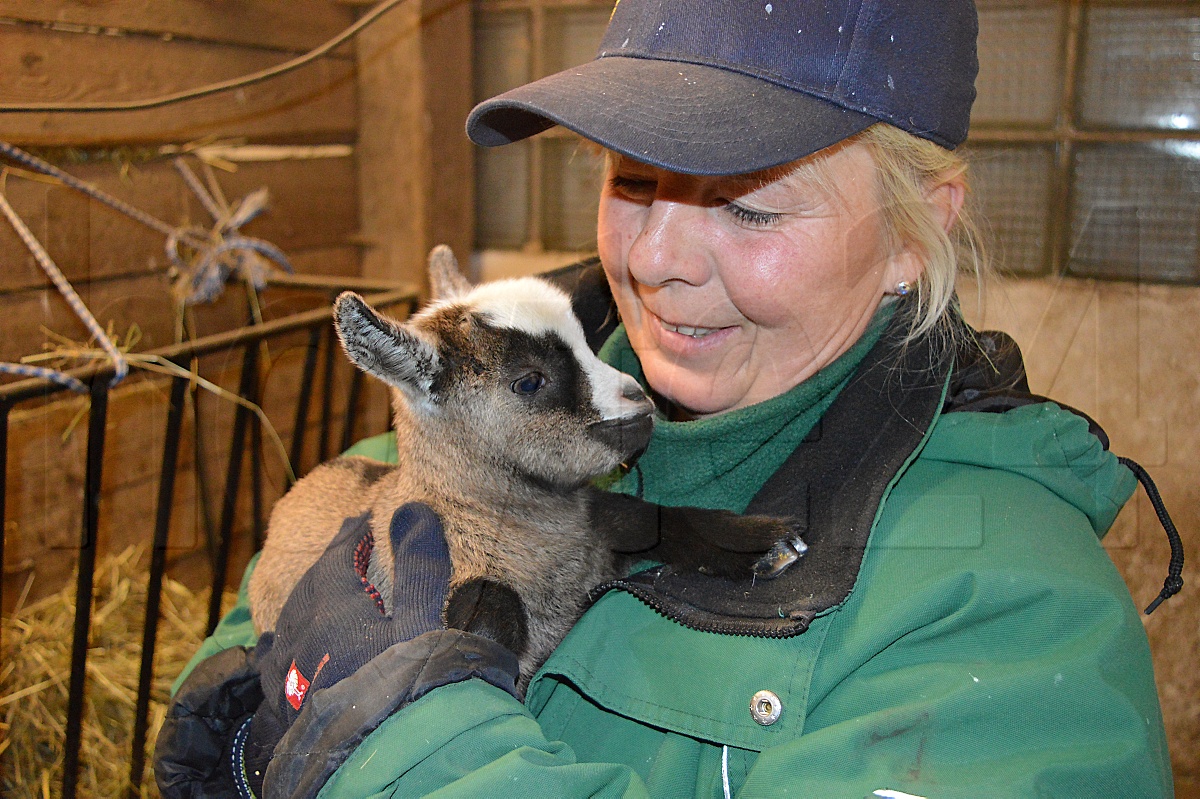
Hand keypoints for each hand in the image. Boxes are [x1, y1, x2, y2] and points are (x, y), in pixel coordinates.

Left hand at [238, 503, 451, 796]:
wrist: (376, 763)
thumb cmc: (408, 691)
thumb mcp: (424, 622)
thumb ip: (420, 565)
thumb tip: (414, 508)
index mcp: (335, 610)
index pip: (338, 557)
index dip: (352, 535)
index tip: (363, 519)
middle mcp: (302, 636)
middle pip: (311, 586)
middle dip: (329, 561)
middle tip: (346, 544)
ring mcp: (288, 674)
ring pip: (288, 621)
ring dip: (305, 598)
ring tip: (318, 588)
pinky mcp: (283, 707)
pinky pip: (271, 662)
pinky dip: (279, 641)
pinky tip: (275, 644)